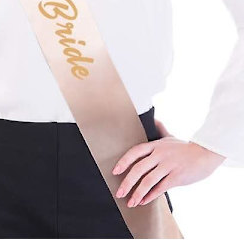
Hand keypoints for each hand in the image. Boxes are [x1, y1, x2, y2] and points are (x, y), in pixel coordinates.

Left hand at [112, 119, 226, 207]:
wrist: (206, 154)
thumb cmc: (186, 147)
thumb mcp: (170, 137)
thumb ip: (160, 130)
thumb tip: (154, 119)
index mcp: (155, 145)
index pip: (134, 152)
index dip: (123, 162)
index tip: (115, 172)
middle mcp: (159, 155)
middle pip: (138, 169)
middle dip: (127, 182)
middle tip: (119, 193)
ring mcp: (168, 166)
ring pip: (148, 181)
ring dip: (138, 193)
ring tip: (130, 202)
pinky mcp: (177, 177)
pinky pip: (161, 188)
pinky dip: (151, 196)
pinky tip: (144, 201)